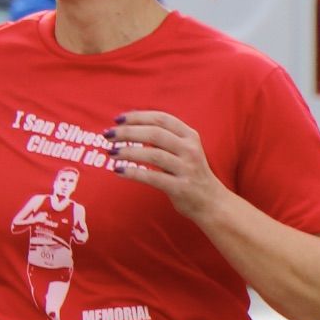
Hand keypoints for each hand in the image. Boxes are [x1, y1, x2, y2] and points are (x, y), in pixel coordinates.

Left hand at [107, 111, 221, 219]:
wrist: (211, 202)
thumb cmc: (190, 174)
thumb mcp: (184, 150)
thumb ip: (164, 139)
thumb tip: (131, 128)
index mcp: (189, 135)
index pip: (161, 118)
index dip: (138, 117)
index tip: (118, 119)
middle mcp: (189, 149)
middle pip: (154, 133)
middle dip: (128, 132)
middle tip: (108, 135)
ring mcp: (186, 168)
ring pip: (153, 154)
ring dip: (128, 152)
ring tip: (111, 152)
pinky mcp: (180, 187)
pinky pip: (153, 177)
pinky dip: (133, 173)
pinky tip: (118, 170)